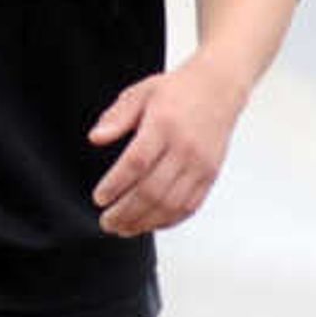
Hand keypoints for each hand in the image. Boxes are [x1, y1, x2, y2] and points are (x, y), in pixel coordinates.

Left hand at [89, 57, 249, 236]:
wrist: (219, 88)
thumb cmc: (178, 91)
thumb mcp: (141, 93)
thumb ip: (117, 117)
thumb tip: (96, 138)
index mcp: (163, 125)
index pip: (137, 163)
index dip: (116, 185)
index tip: (100, 198)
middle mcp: (184, 148)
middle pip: (152, 191)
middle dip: (125, 213)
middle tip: (107, 221)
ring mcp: (200, 164)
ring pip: (171, 205)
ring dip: (144, 222)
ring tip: (124, 228)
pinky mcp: (210, 175)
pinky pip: (189, 206)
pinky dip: (168, 221)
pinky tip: (149, 223)